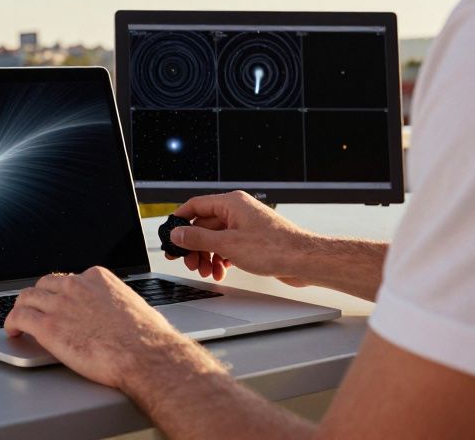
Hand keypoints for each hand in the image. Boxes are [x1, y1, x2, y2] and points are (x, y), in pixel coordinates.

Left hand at [4, 267, 187, 389]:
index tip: (58, 302)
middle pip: (45, 285)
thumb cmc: (147, 338)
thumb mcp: (133, 307)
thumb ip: (116, 305)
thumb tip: (117, 315)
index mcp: (97, 278)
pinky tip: (13, 331)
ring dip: (21, 308)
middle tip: (35, 309)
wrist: (145, 356)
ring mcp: (59, 304)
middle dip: (39, 298)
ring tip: (18, 320)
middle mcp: (76, 286)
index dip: (60, 293)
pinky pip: (19, 318)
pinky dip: (12, 323)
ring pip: (27, 298)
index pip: (69, 279)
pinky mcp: (47, 326)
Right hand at [168, 191, 313, 285]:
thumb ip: (198, 239)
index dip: (180, 220)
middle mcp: (238, 211)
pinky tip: (220, 272)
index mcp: (231, 203)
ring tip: (206, 271)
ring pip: (216, 238)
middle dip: (195, 246)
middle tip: (189, 262)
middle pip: (204, 225)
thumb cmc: (275, 248)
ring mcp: (246, 226)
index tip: (170, 235)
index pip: (196, 205)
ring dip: (207, 256)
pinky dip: (221, 259)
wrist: (304, 261)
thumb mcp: (227, 244)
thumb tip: (177, 234)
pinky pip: (228, 247)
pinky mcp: (252, 240)